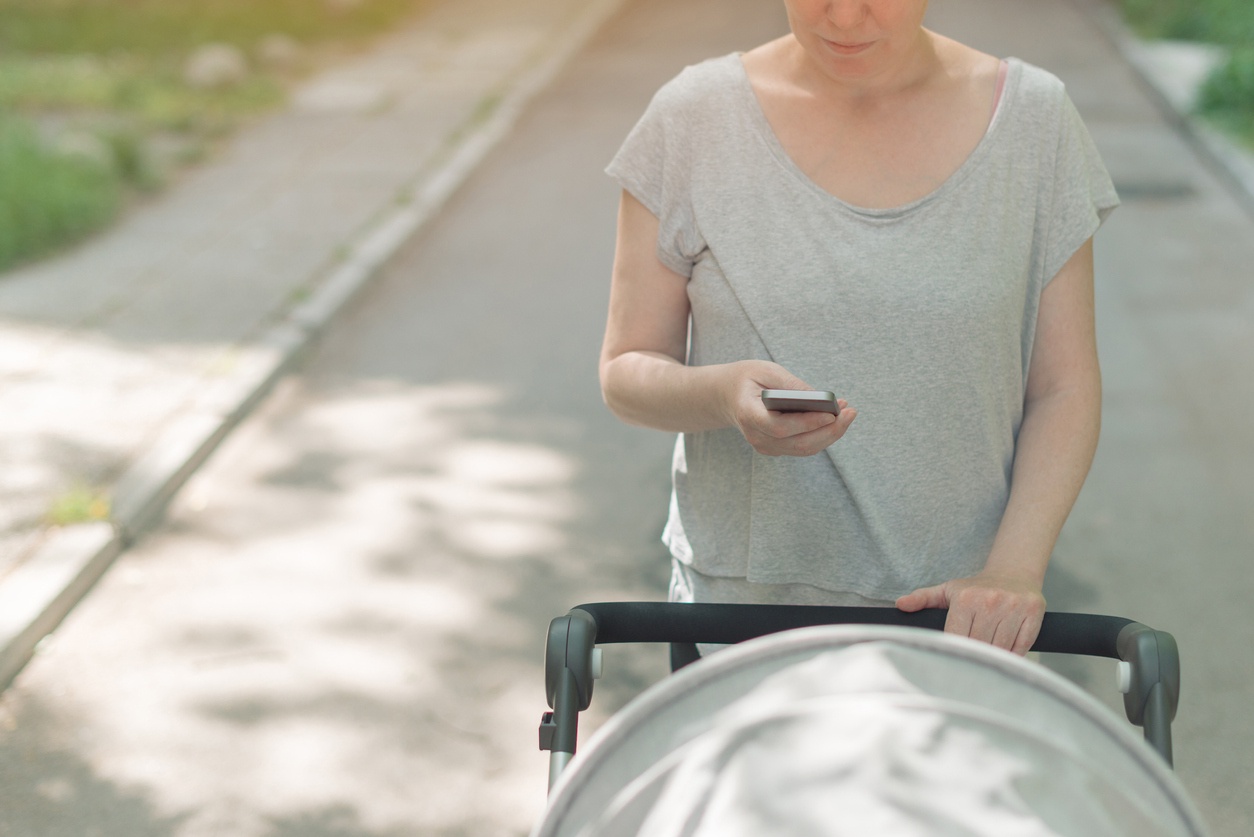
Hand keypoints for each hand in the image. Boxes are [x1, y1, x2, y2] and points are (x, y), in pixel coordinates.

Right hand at [725, 362, 855, 456]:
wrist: (727, 395)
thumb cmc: (748, 378)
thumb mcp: (766, 370)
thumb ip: (791, 385)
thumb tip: (821, 399)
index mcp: (748, 414)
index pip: (779, 427)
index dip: (807, 423)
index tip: (831, 413)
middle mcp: (756, 436)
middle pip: (798, 443)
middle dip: (829, 430)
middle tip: (850, 412)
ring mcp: (765, 446)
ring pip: (804, 448)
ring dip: (830, 434)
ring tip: (848, 413)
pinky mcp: (775, 448)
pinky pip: (803, 447)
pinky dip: (822, 435)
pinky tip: (836, 418)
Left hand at [896, 571, 1045, 655]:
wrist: (1013, 572)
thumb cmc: (976, 588)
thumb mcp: (948, 590)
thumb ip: (923, 598)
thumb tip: (900, 605)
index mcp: (966, 598)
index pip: (957, 637)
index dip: (956, 652)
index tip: (953, 664)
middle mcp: (990, 601)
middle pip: (979, 645)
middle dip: (974, 658)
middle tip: (970, 671)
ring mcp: (1013, 607)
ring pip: (1001, 648)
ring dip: (994, 659)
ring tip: (987, 663)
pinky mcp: (1033, 613)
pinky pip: (1022, 646)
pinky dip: (1013, 655)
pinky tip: (1005, 656)